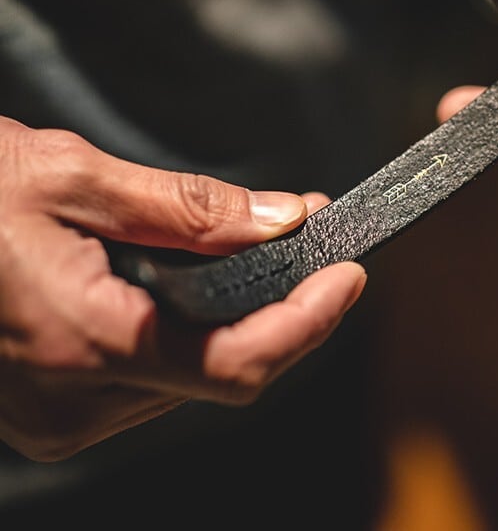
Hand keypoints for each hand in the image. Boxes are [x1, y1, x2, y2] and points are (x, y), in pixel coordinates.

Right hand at [0, 116, 365, 460]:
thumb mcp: (73, 176)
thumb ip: (187, 208)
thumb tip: (283, 220)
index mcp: (81, 344)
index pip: (238, 362)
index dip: (310, 321)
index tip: (351, 273)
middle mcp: (73, 402)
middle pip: (224, 370)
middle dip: (283, 308)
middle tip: (316, 242)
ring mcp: (59, 414)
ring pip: (192, 373)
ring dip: (238, 315)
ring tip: (262, 250)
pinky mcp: (53, 404)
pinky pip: (152, 373)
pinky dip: (192, 327)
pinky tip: (198, 279)